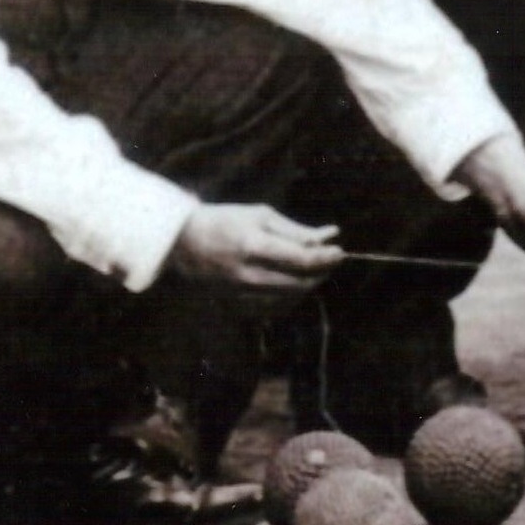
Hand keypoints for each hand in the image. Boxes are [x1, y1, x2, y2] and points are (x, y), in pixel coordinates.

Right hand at [168, 203, 342, 307]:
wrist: (184, 243)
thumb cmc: (226, 221)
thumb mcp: (261, 215)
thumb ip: (296, 230)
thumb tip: (330, 235)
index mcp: (253, 246)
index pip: (302, 260)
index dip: (326, 258)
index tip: (340, 251)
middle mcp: (248, 275)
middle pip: (300, 282)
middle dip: (322, 272)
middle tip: (331, 259)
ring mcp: (241, 294)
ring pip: (290, 298)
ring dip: (309, 284)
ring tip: (314, 269)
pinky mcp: (237, 306)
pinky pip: (275, 308)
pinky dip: (291, 296)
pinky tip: (294, 283)